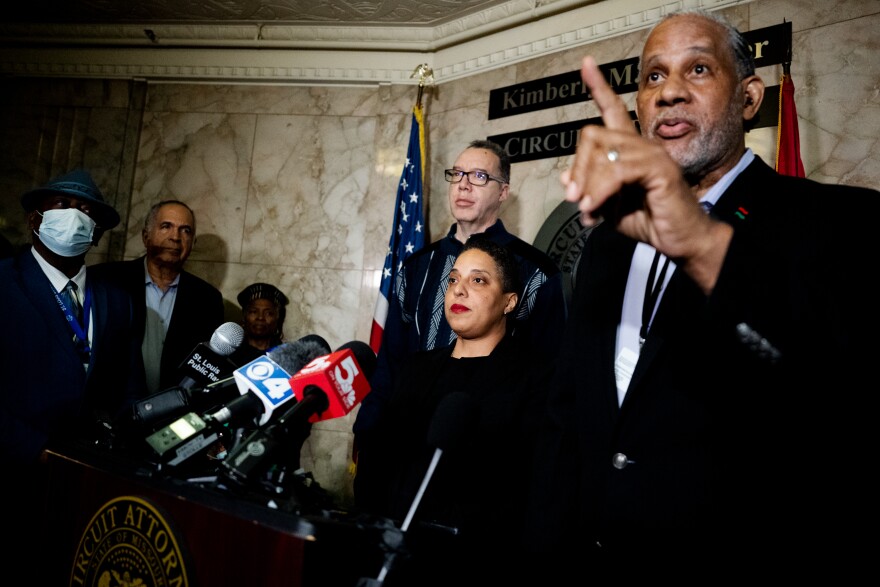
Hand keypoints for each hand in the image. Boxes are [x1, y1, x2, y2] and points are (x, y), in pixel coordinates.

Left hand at [560, 56, 731, 292]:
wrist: (680, 241)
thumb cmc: (649, 220)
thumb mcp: (608, 205)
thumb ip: (589, 189)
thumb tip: (565, 177)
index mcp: (630, 149)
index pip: (612, 110)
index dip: (599, 86)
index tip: (586, 63)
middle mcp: (642, 144)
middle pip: (593, 135)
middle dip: (578, 169)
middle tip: (575, 199)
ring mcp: (652, 153)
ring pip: (603, 152)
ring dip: (588, 185)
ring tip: (587, 210)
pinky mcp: (659, 168)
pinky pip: (618, 170)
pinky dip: (601, 191)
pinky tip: (595, 209)